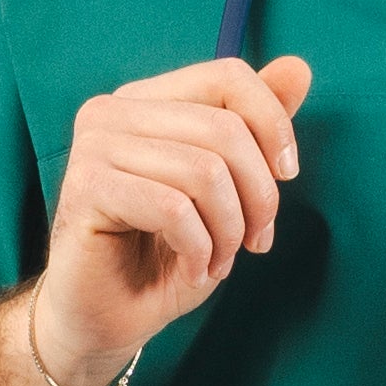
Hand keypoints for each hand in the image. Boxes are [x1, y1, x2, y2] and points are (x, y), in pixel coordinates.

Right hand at [26, 53, 312, 385]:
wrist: (107, 318)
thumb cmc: (165, 255)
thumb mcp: (227, 189)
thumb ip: (255, 128)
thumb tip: (300, 67)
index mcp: (148, 99)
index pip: (228, 77)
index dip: (274, 126)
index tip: (287, 176)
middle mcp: (114, 110)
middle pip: (225, 130)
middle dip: (258, 196)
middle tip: (254, 243)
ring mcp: (94, 146)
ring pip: (204, 172)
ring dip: (228, 232)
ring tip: (218, 261)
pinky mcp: (86, 188)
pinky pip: (173, 209)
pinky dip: (200, 250)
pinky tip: (194, 269)